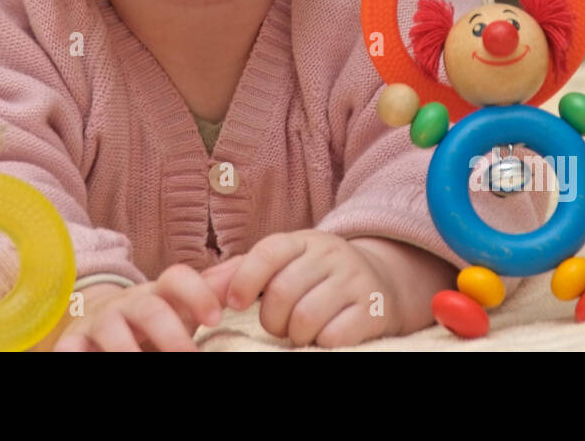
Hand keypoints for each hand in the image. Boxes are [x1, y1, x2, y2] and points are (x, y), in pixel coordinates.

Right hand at [52, 264, 230, 351]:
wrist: (100, 319)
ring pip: (111, 331)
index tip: (217, 319)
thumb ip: (212, 288)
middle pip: (148, 308)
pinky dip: (76, 355)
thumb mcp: (181, 303)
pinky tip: (87, 361)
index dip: (198, 293)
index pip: (178, 278)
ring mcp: (100, 322)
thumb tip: (248, 266)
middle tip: (189, 357)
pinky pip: (71, 347)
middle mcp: (129, 303)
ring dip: (127, 351)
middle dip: (169, 334)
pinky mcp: (74, 341)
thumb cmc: (154, 317)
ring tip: (141, 363)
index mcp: (160, 293)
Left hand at [203, 230, 401, 347]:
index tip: (234, 305)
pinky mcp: (373, 308)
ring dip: (295, 336)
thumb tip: (201, 284)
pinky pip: (334, 336)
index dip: (244, 281)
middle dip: (272, 320)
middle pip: (282, 293)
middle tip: (278, 326)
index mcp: (302, 241)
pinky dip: (321, 344)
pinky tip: (324, 337)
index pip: (267, 253)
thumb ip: (242, 271)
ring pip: (305, 318)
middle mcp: (329, 254)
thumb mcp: (285, 263)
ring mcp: (354, 280)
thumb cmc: (317, 277)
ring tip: (300, 333)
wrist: (383, 281)